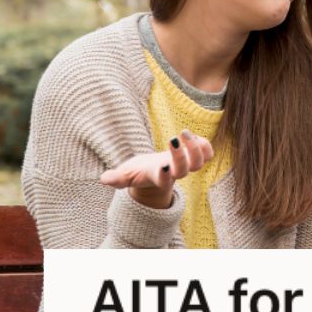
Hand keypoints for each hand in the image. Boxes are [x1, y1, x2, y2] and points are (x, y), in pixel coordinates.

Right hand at [99, 129, 214, 208]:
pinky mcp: (194, 158)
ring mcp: (187, 166)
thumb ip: (117, 178)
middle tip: (173, 139)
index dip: (165, 175)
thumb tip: (103, 179)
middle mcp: (175, 173)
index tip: (163, 166)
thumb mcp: (126, 175)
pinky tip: (192, 136)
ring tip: (184, 132)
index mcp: (158, 177)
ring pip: (199, 163)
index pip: (164, 180)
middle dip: (181, 156)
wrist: (155, 174)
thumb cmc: (139, 173)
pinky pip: (208, 154)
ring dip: (195, 148)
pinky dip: (204, 145)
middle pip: (184, 171)